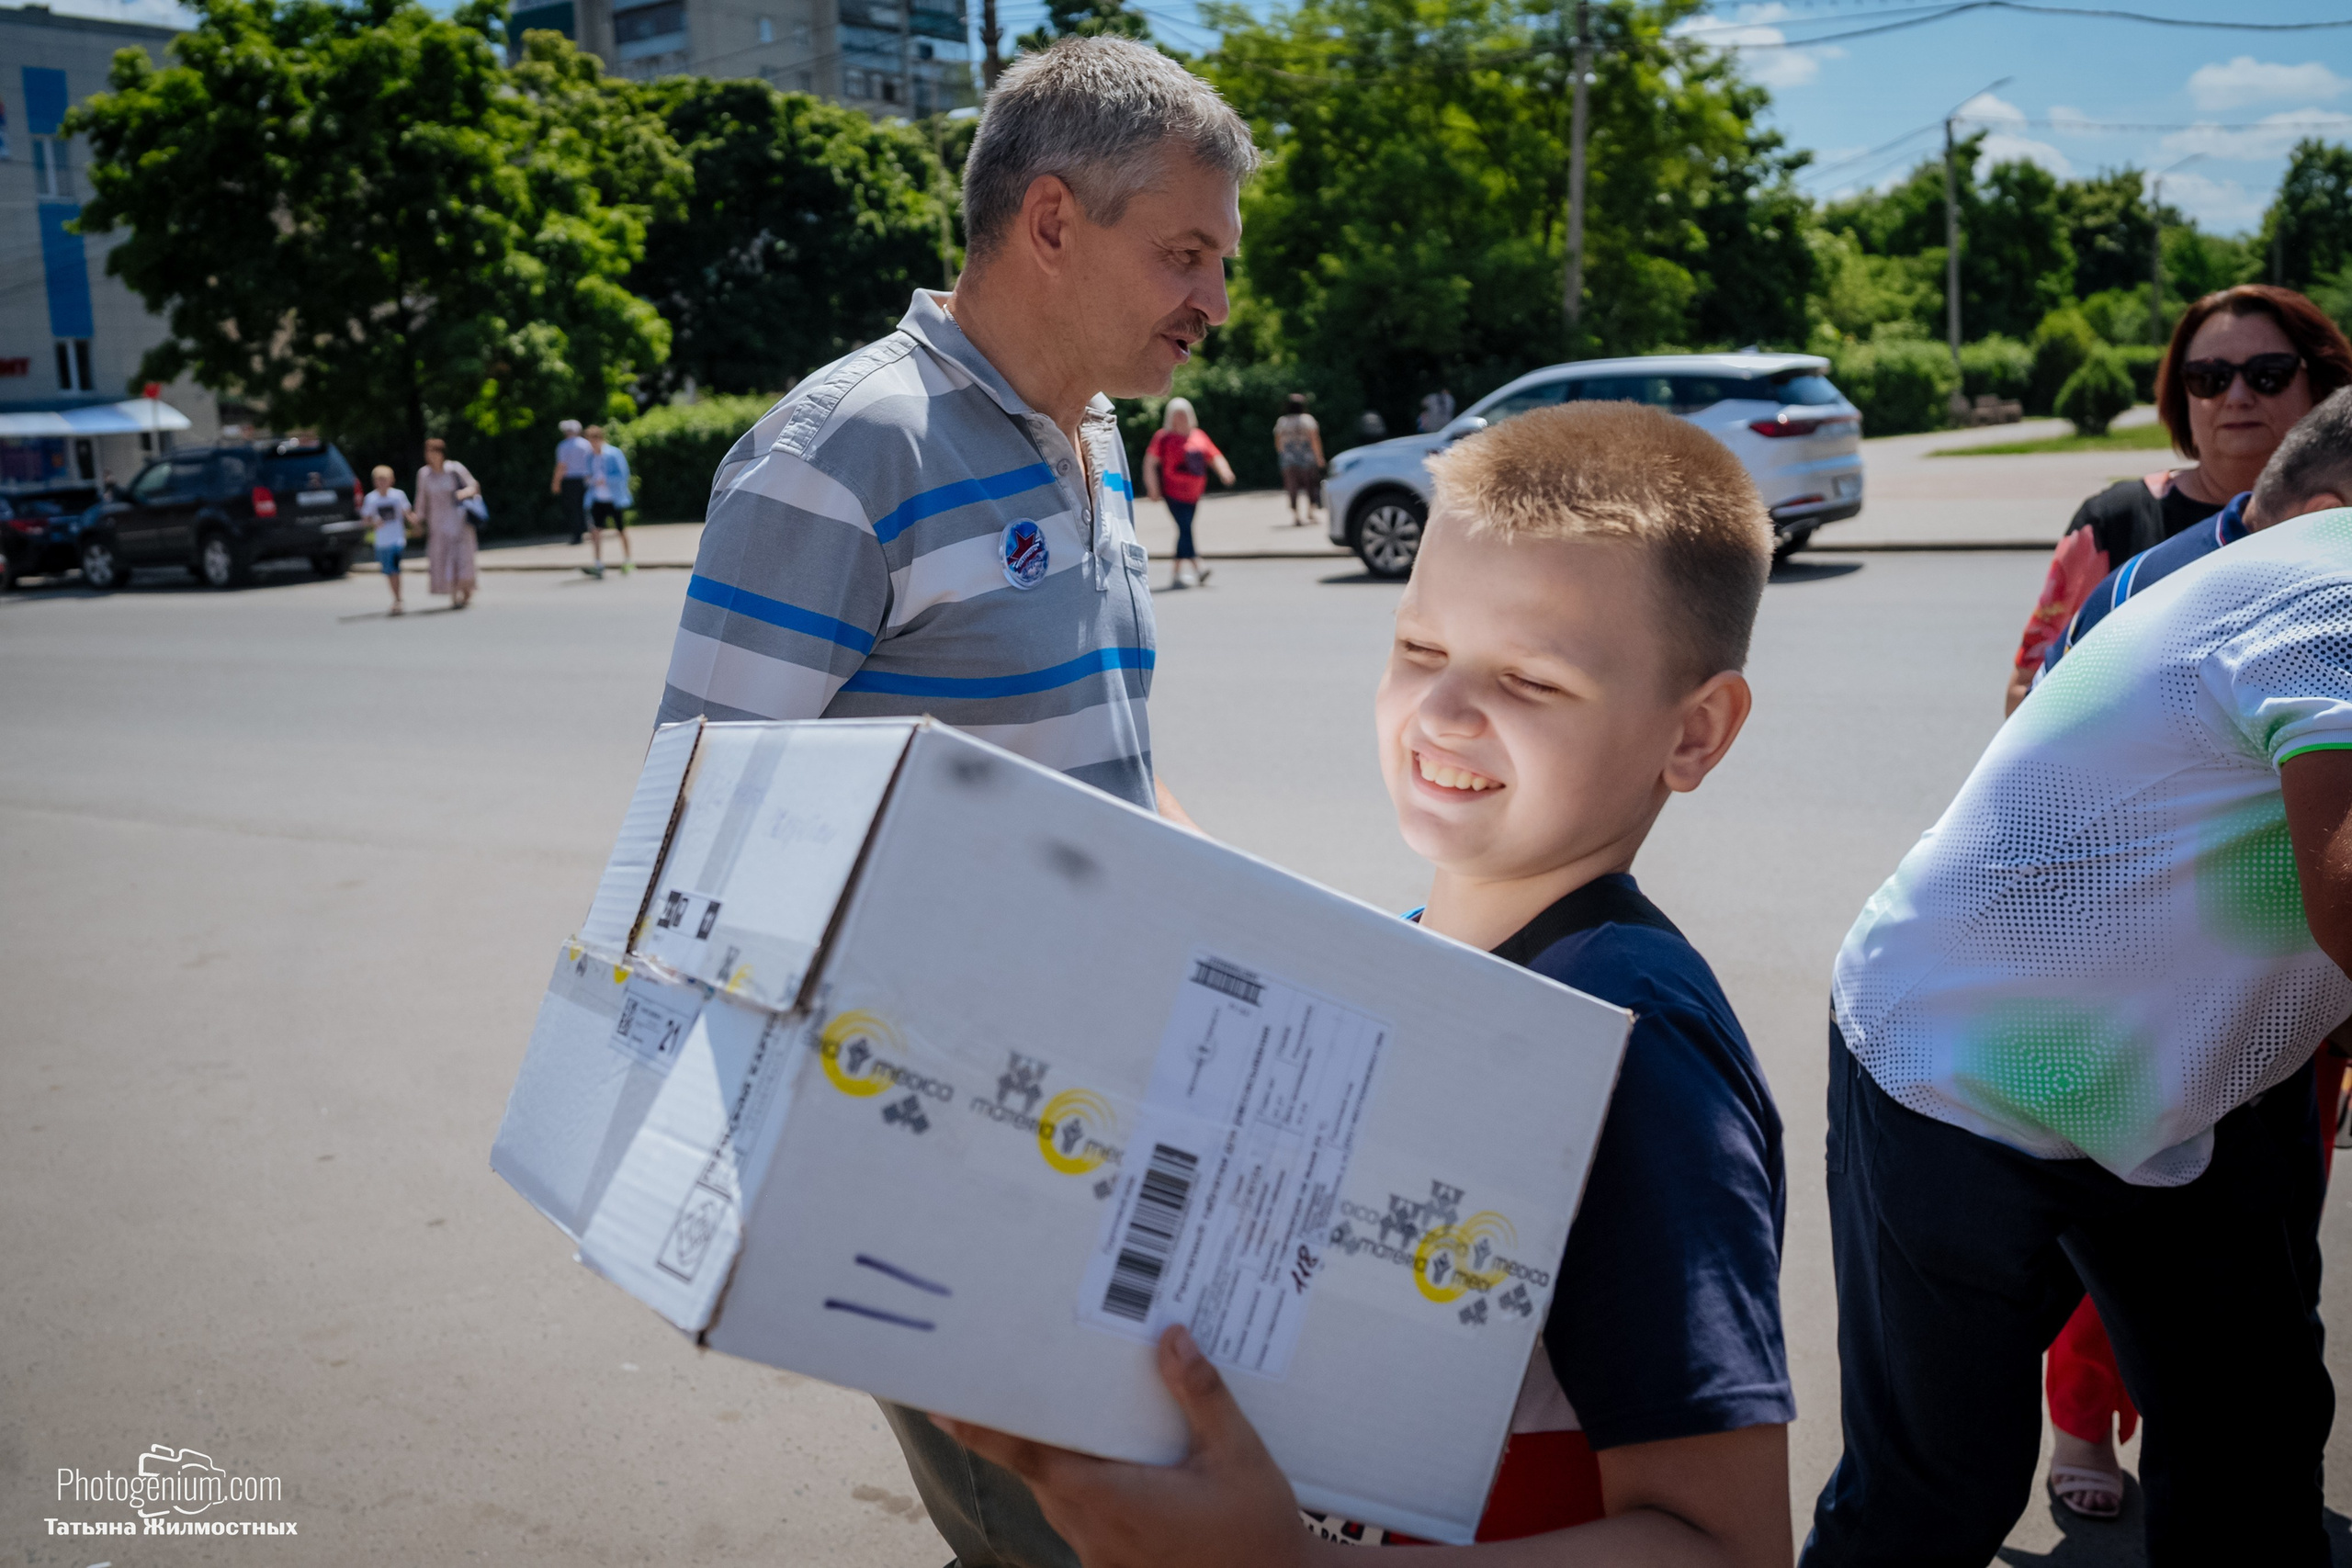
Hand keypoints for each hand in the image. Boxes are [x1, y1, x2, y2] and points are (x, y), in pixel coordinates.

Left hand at [935, 1326, 1306, 1567]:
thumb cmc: (1256, 1528)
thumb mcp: (1239, 1454)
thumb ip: (1201, 1394)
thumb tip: (1172, 1337)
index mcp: (1113, 1497)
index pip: (1029, 1456)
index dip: (981, 1431)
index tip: (940, 1406)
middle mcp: (1093, 1529)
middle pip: (1039, 1469)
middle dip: (1024, 1427)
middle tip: (1009, 1380)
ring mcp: (1099, 1554)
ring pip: (1058, 1495)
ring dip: (1058, 1459)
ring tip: (1068, 1411)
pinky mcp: (1112, 1566)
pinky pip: (1081, 1519)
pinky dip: (1084, 1487)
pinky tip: (1114, 1465)